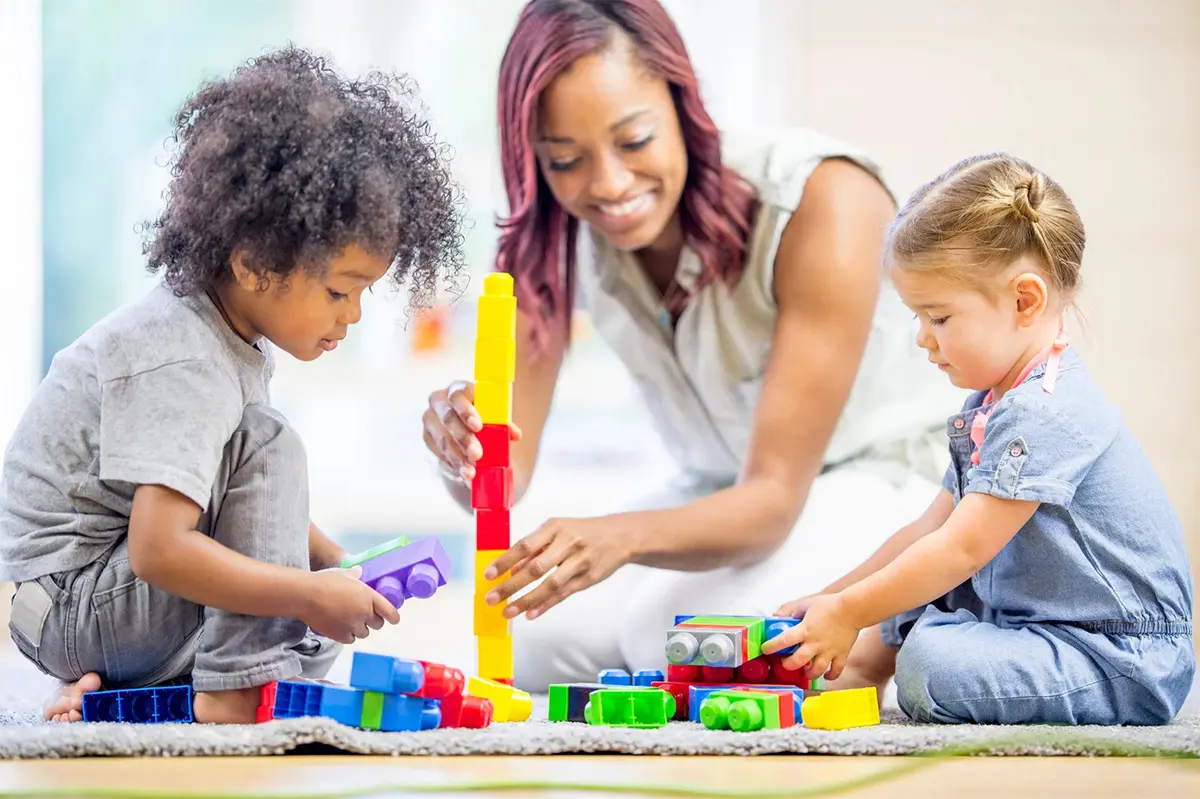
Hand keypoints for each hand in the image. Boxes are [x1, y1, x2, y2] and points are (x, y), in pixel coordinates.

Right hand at [299, 566, 400, 643]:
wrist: (305, 595)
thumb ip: (355, 575)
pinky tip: (342, 627)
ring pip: (364, 633)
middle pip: (378, 624)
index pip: (389, 611)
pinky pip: (350, 639)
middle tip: (366, 615)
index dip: (394, 616)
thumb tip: (359, 572)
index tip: (394, 619)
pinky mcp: (340, 635)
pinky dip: (348, 635)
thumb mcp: (343, 573)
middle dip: (374, 621)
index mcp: (368, 596)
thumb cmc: (324, 581)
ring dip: (360, 628)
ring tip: (351, 620)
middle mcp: (364, 612)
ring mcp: (352, 625)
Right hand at [422, 380, 521, 481]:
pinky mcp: (427, 438)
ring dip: (458, 458)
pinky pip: (438, 454)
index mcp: (458, 389)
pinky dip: (453, 466)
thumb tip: (515, 435)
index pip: (458, 396)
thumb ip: (502, 422)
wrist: (464, 424)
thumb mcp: (493, 415)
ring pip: (442, 440)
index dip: (467, 411)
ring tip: (471, 473)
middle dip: (464, 439)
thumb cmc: (482, 414)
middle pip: (448, 419)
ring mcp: (430, 420)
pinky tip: (463, 475)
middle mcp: (439, 401)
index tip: (478, 427)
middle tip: (477, 455)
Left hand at [482, 516, 634, 620]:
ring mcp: (579, 562)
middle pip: (535, 568)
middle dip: (511, 586)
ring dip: (526, 600)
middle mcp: (567, 543)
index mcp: (555, 527)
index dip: (505, 561)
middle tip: (492, 599)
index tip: (488, 575)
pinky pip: (563, 594)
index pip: (524, 546)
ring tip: (508, 612)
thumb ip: (535, 548)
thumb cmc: (582, 532)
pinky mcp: (588, 578)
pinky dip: (546, 605)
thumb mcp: (557, 530)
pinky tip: (530, 614)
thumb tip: (511, 569)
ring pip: (550, 585)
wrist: (620, 535)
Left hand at [760, 593, 859, 680]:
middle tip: (785, 663)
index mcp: (805, 630)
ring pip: (816, 671)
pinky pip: (836, 671)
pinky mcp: (841, 655)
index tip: (765, 649)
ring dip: (808, 674)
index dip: (771, 647)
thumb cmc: (829, 604)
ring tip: (804, 671)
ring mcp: (829, 651)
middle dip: (788, 665)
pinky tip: (825, 675)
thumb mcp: (806, 604)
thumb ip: (790, 610)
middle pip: (797, 661)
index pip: (784, 640)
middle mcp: (815, 643)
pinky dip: (830, 676)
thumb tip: (776, 616)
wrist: (853, 609)